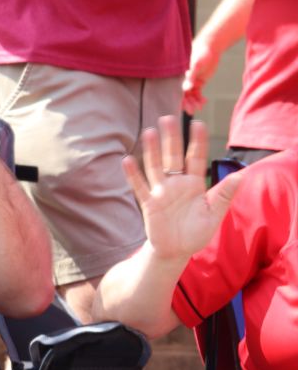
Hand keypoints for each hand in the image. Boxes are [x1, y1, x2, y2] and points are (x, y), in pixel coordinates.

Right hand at [122, 116, 241, 261]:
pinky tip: (127, 160)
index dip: (197, 141)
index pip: (196, 158)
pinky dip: (133, 175)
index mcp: (195, 184)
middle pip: (173, 156)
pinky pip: (139, 186)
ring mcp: (161, 192)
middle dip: (171, 138)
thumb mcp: (214, 214)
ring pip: (155, 167)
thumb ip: (225, 194)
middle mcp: (177, 183)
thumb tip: (242, 175)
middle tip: (168, 118)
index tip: (197, 123)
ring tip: (149, 132)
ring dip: (152, 150)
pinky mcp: (149, 203)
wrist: (176, 251)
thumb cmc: (196, 232)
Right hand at [181, 38, 219, 114]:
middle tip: (193, 110)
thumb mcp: (196, 64)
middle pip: (182, 95)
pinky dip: (200, 98)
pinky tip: (204, 102)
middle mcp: (182, 79)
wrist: (211, 47)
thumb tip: (185, 89)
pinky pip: (197, 93)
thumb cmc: (200, 52)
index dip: (178, 99)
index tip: (181, 107)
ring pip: (190, 96)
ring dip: (194, 102)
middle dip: (187, 103)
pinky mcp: (198, 82)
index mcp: (177, 75)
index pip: (175, 89)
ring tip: (200, 106)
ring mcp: (190, 81)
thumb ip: (191, 77)